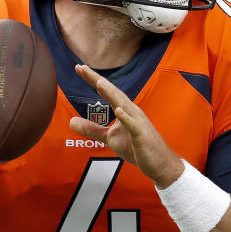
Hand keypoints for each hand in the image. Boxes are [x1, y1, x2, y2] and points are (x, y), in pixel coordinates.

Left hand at [69, 64, 182, 186]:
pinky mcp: (142, 135)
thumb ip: (92, 129)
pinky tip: (118, 110)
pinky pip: (133, 125)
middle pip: (113, 93)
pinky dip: (126, 117)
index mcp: (123, 110)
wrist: (159, 163)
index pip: (106, 92)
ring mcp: (138, 122)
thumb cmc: (136, 147)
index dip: (93, 79)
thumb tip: (71, 122)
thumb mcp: (110, 138)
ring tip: (99, 83)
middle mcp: (131, 111)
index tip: (79, 68)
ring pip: (123, 104)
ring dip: (111, 93)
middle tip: (82, 68)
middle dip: (97, 80)